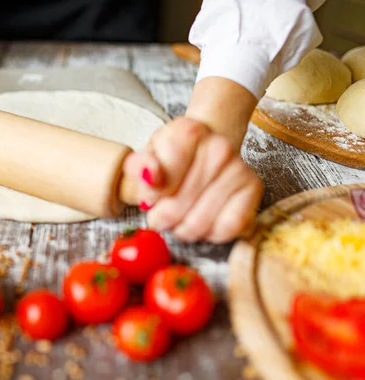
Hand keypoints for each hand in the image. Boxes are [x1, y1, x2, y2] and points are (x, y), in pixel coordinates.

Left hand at [125, 117, 262, 243]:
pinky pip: (228, 228)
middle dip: (165, 219)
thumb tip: (150, 176)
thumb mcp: (147, 157)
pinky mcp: (254, 188)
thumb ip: (139, 167)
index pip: (162, 179)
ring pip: (201, 222)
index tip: (151, 196)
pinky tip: (204, 221)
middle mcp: (218, 146)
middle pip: (179, 205)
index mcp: (188, 132)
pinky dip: (211, 233)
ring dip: (185, 229)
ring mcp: (239, 167)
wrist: (205, 150)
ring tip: (181, 218)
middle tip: (162, 214)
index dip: (151, 197)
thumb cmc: (173, 157)